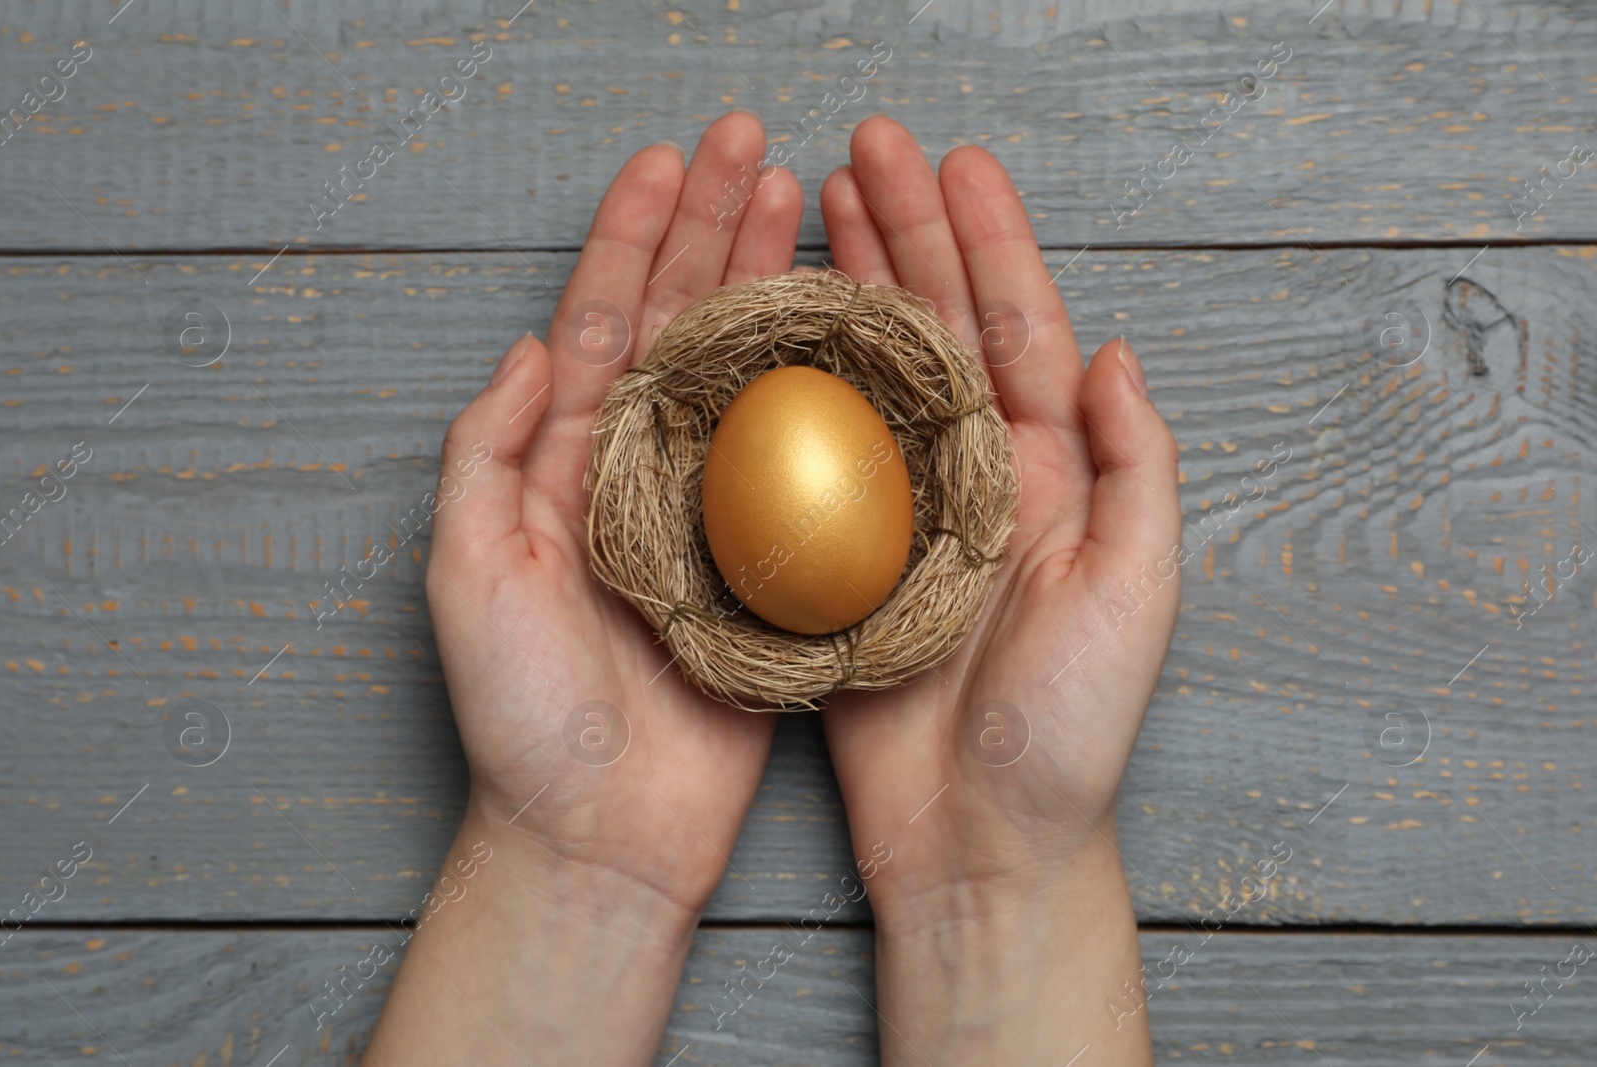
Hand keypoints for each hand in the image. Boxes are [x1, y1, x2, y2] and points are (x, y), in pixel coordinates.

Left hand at [364, 111, 801, 1064]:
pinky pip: (807, 465)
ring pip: (751, 377)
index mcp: (568, 464)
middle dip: (714, 233)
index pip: (602, 324)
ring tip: (805, 208)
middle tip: (754, 148)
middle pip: (684, 328)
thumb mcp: (466, 577)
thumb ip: (483, 457)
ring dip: (772, 288)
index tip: (670, 162)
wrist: (600, 833)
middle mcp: (643, 474)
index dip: (633, 240)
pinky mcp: (772, 566)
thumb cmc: (522, 717)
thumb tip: (525, 348)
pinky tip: (855, 334)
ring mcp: (714, 515)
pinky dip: (831, 395)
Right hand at [818, 115, 1180, 1063]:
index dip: (987, 241)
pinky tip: (768, 332)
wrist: (978, 841)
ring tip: (813, 209)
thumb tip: (1116, 352)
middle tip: (864, 150)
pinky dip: (793, 384)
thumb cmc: (1064, 734)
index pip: (1019, 329)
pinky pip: (813, 451)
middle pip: (940, 329)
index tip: (952, 164)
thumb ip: (1139, 471)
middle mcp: (979, 477)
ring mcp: (905, 512)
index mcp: (1052, 474)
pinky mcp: (844, 558)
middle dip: (907, 233)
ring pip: (873, 374)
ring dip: (848, 288)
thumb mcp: (1133, 598)